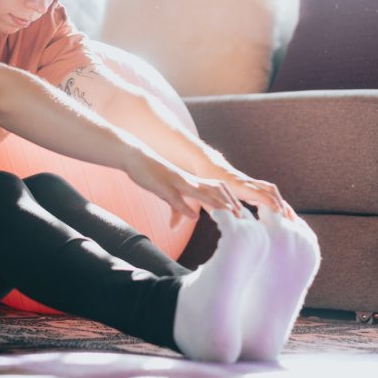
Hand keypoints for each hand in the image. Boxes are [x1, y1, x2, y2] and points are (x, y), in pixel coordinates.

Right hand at [122, 148, 242, 226]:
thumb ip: (179, 207)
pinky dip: (186, 208)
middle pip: (214, 189)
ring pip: (199, 192)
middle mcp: (188, 180)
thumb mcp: (169, 192)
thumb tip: (187, 221)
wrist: (136, 156)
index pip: (216, 188)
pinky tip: (194, 218)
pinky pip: (176, 198)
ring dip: (215, 203)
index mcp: (191, 180)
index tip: (240, 211)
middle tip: (241, 216)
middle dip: (228, 202)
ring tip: (228, 214)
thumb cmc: (153, 174)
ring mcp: (176, 182)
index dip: (229, 198)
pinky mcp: (162, 186)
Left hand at [197, 161, 297, 219]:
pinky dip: (276, 202)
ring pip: (271, 191)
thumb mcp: (210, 194)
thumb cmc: (207, 181)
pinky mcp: (252, 186)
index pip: (258, 193)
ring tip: (291, 219)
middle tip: (290, 220)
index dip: (269, 202)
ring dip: (281, 203)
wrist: (209, 165)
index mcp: (238, 185)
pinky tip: (281, 215)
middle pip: (270, 190)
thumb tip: (227, 220)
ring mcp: (251, 183)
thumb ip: (218, 207)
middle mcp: (248, 182)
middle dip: (281, 203)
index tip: (279, 213)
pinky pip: (267, 193)